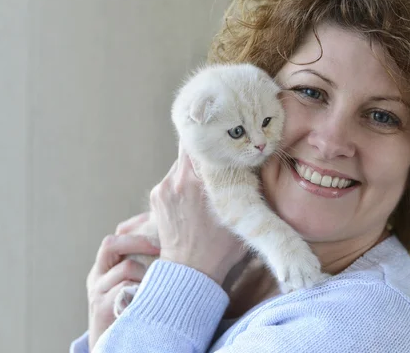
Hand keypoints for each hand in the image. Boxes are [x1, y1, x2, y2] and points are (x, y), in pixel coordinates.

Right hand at [86, 213, 159, 350]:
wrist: (117, 346)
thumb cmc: (134, 311)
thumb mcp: (136, 284)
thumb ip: (144, 265)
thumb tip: (172, 241)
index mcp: (104, 267)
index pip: (117, 236)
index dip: (138, 228)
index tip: (162, 227)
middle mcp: (97, 276)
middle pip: (112, 243)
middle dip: (140, 241)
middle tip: (161, 246)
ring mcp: (96, 292)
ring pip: (126, 267)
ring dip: (148, 274)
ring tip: (159, 285)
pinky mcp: (101, 308)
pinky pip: (125, 289)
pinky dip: (142, 291)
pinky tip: (150, 297)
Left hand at [151, 146, 245, 284]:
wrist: (190, 271)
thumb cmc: (220, 247)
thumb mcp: (241, 216)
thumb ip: (244, 189)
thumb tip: (252, 168)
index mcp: (197, 180)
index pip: (197, 143)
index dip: (209, 139)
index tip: (219, 139)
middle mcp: (176, 180)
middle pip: (189, 153)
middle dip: (204, 157)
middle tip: (218, 164)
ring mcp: (162, 189)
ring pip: (180, 167)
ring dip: (192, 172)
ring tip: (205, 188)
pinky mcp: (156, 198)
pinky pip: (171, 181)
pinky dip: (182, 185)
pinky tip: (193, 201)